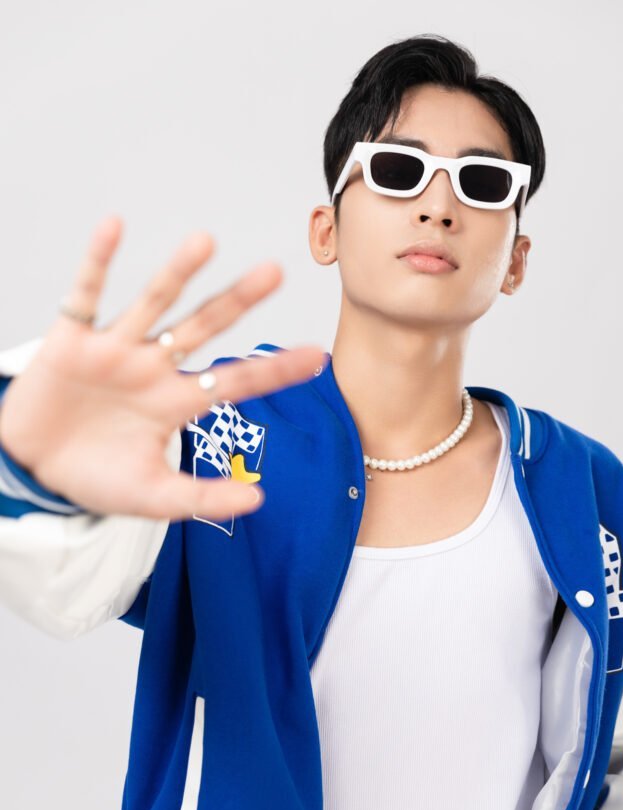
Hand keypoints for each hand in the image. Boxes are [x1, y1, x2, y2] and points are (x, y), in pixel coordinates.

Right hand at [0, 216, 326, 521]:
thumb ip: (204, 498)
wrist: (35, 470)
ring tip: (205, 242)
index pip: (236, 380)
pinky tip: (113, 227)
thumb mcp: (155, 497)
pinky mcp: (73, 339)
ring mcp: (116, 349)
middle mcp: (154, 368)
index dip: (275, 370)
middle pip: (205, 327)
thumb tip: (258, 499)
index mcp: (177, 402)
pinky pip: (86, 295)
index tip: (318, 356)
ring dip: (177, 273)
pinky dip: (98, 262)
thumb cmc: (96, 478)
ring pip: (154, 303)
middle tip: (275, 272)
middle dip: (238, 301)